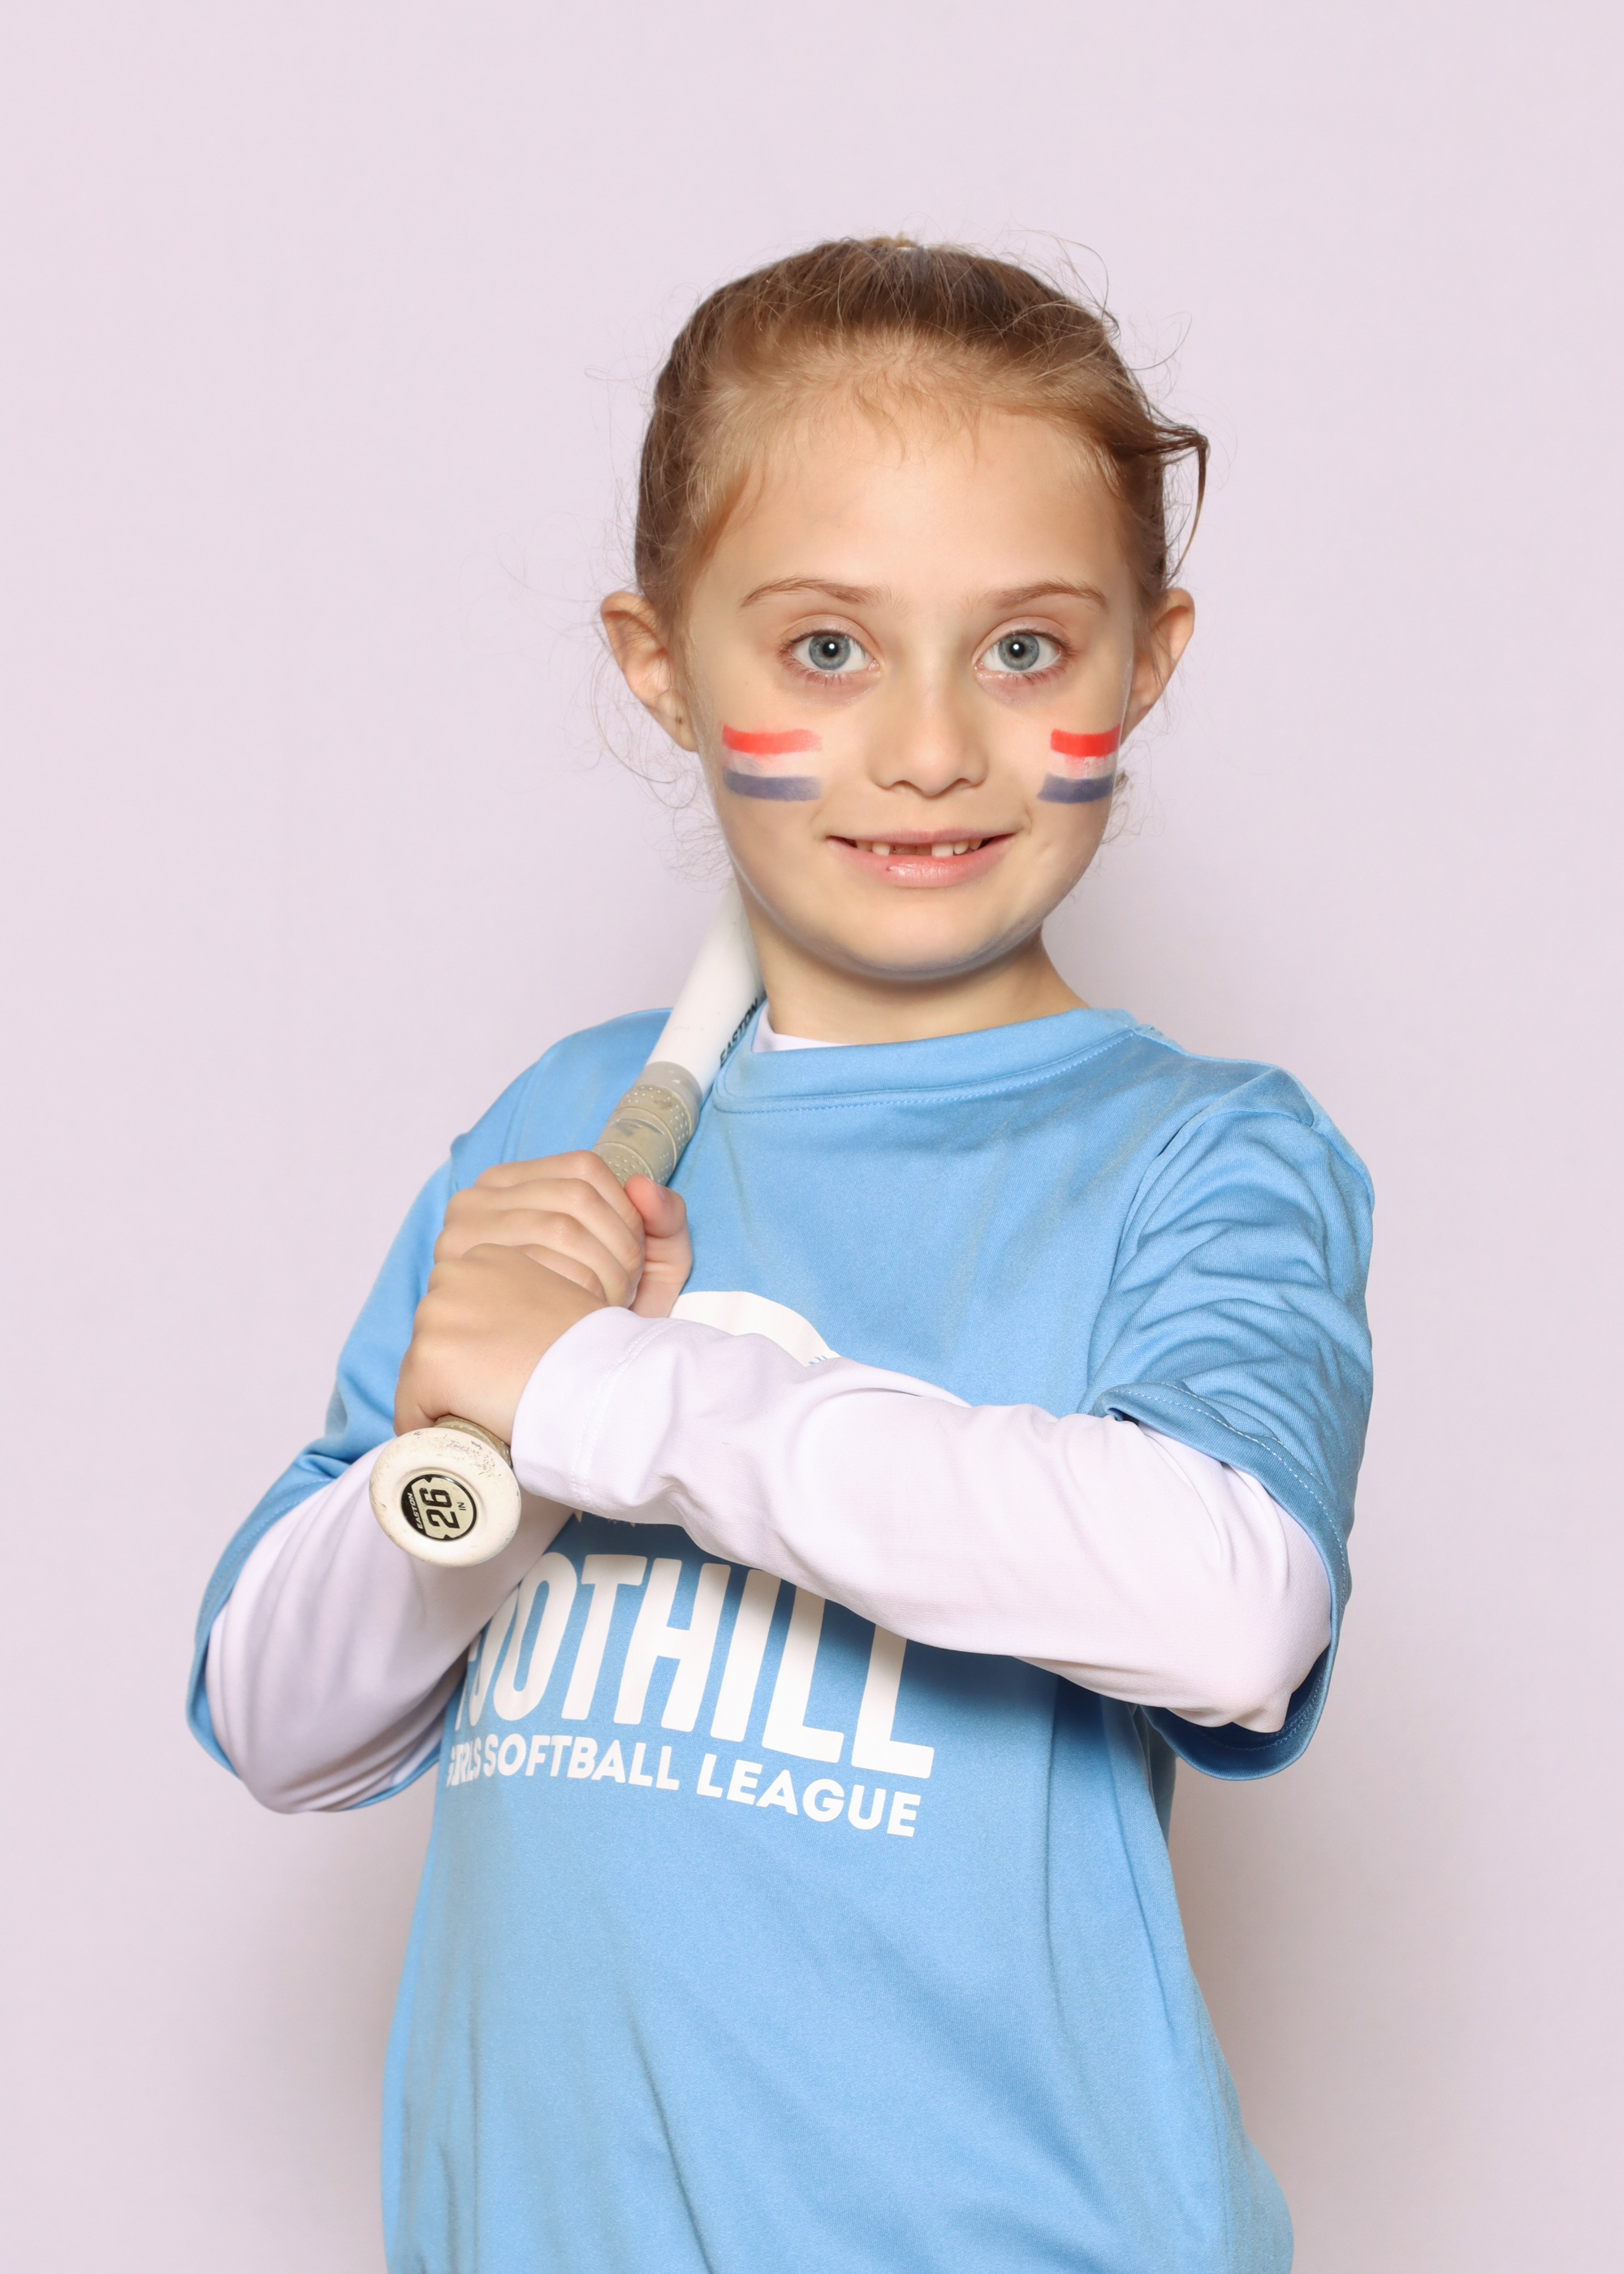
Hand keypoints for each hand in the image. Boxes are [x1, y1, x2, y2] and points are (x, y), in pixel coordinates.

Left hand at [394, 1244, 603, 1442]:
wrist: (604, 1378)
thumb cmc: (594, 1351)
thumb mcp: (558, 1301)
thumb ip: (524, 1306)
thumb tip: (513, 1339)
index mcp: (488, 1258)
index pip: (458, 1312)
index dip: (479, 1350)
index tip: (508, 1371)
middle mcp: (454, 1275)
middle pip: (434, 1340)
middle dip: (459, 1371)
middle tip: (503, 1394)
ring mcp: (437, 1317)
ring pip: (419, 1376)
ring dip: (446, 1400)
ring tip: (493, 1413)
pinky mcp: (429, 1361)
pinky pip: (411, 1413)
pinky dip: (432, 1433)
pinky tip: (471, 1435)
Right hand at [433, 1152, 690, 1317]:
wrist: (566, 1381)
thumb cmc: (602, 1316)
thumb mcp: (650, 1263)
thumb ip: (665, 1219)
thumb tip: (641, 1186)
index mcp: (513, 1182)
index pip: (583, 1169)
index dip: (624, 1213)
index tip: (637, 1257)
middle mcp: (476, 1199)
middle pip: (575, 1198)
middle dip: (619, 1248)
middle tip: (626, 1291)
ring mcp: (459, 1236)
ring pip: (560, 1228)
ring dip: (602, 1272)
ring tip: (606, 1306)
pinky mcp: (458, 1277)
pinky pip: (536, 1265)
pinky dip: (576, 1291)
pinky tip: (581, 1318)